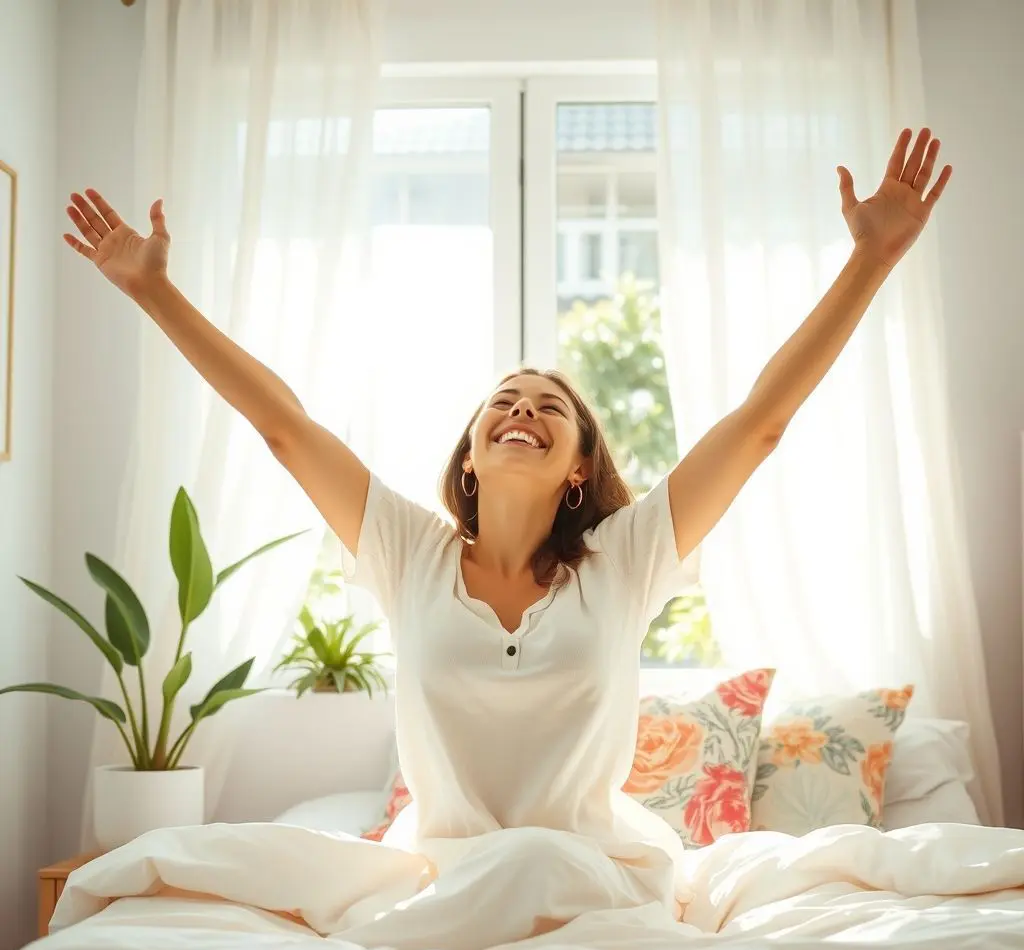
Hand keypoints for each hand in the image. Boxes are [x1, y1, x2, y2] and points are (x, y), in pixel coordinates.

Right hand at [64, 190, 169, 297]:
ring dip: (78, 219)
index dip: (99, 202)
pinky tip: (65, 235)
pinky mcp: (100, 261)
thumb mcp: (161, 236)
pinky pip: (84, 250)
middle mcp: (114, 240)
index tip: (88, 191)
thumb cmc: (156, 262)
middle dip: (84, 207)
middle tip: (74, 195)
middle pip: (95, 220)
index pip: (109, 214)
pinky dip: (74, 243)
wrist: (149, 282)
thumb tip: (159, 201)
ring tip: (69, 207)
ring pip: (88, 231)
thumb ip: (157, 219)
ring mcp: (106, 250)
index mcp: (127, 233)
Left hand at [837, 128, 951, 269]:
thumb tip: (840, 167)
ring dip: (930, 158)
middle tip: (925, 130)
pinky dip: (941, 181)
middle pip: (912, 164)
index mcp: (886, 189)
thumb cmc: (862, 232)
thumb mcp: (850, 206)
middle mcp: (901, 192)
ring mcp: (912, 201)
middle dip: (919, 147)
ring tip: (935, 141)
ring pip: (924, 174)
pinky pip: (934, 193)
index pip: (896, 162)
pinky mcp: (922, 213)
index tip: (907, 131)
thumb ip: (847, 186)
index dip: (902, 147)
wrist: (874, 252)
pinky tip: (947, 167)